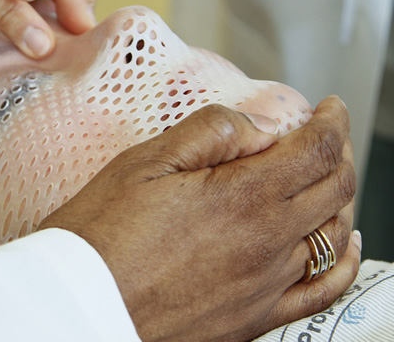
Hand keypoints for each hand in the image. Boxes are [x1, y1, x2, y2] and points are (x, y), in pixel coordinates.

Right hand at [39, 97, 358, 340]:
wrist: (81, 304)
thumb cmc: (101, 233)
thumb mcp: (144, 162)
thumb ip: (209, 133)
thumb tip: (258, 126)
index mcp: (241, 197)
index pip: (315, 150)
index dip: (332, 122)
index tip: (331, 109)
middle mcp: (265, 242)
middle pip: (333, 189)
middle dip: (339, 153)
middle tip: (328, 136)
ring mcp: (264, 284)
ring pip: (334, 235)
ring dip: (340, 199)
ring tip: (329, 178)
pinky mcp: (253, 316)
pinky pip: (322, 291)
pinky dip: (345, 263)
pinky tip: (344, 247)